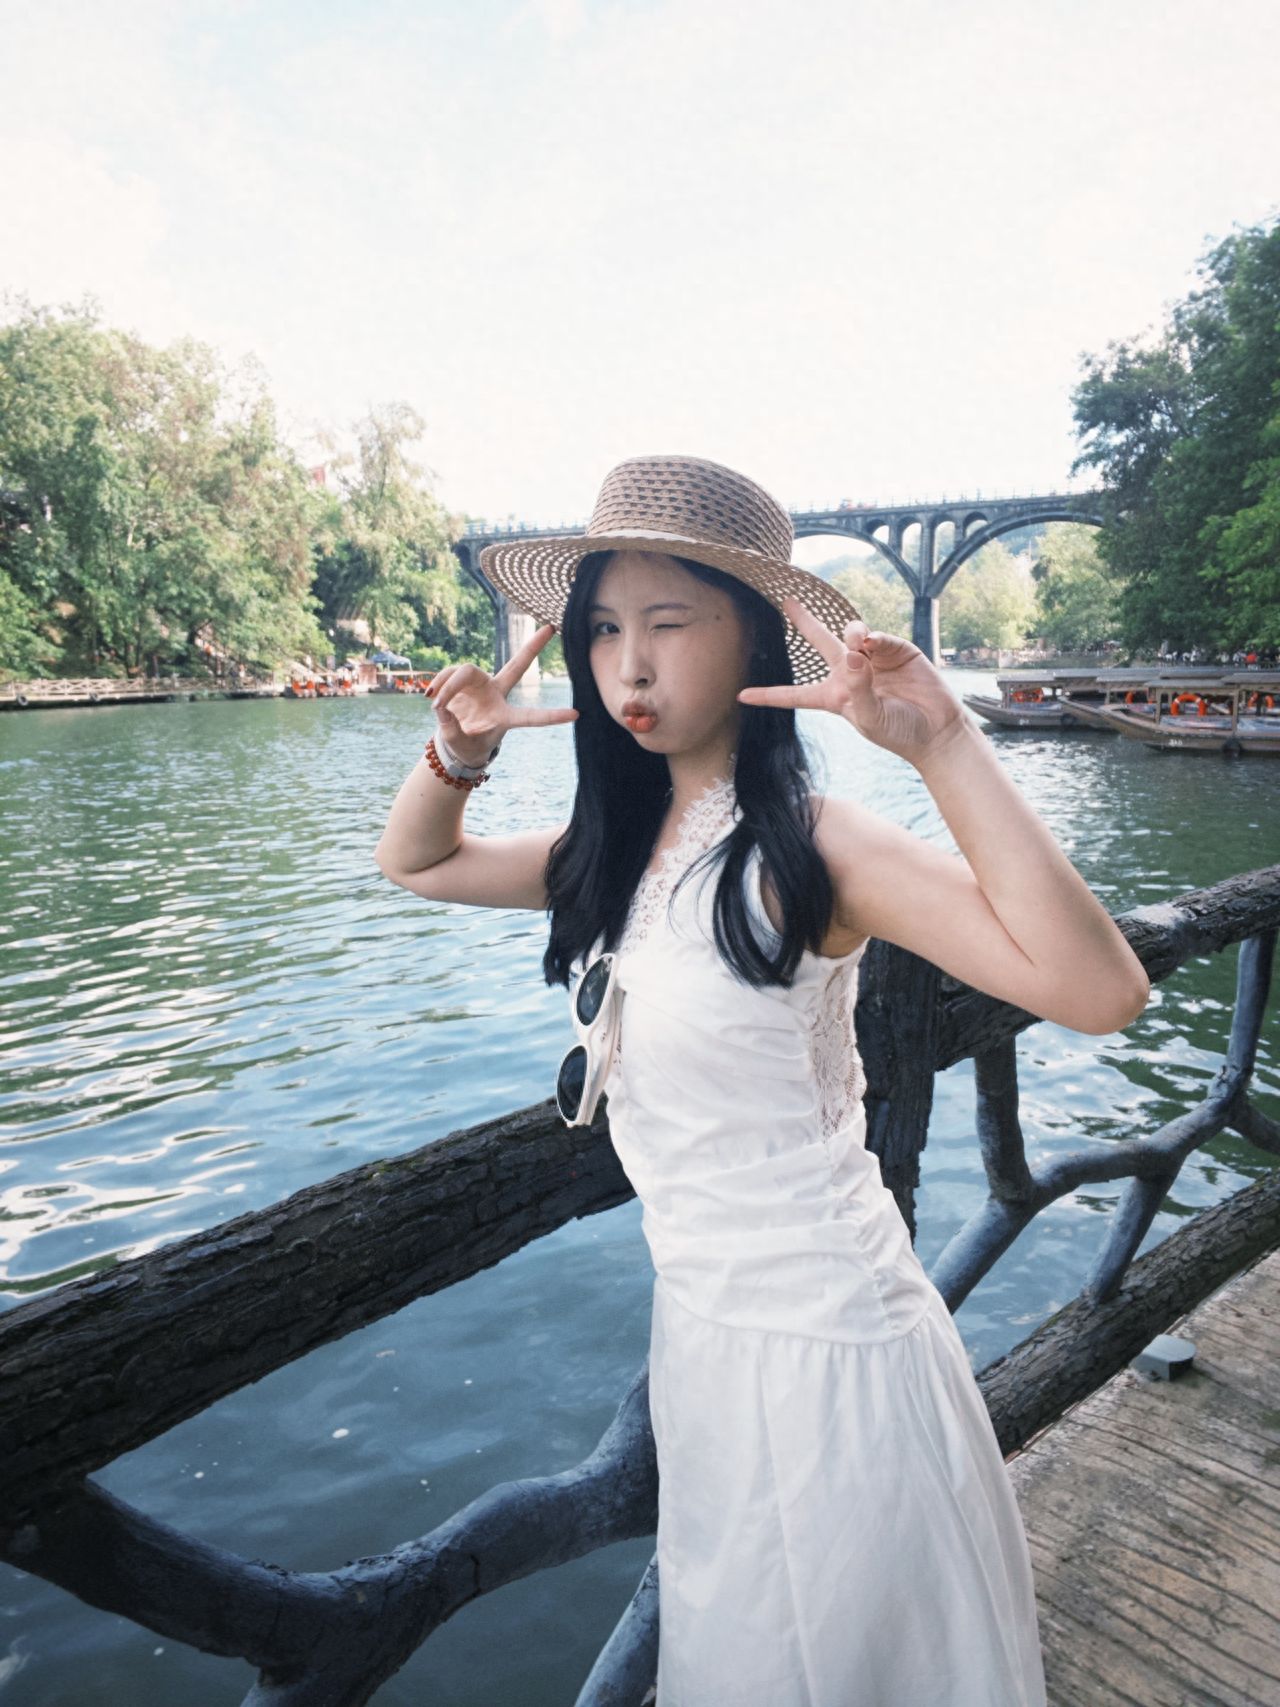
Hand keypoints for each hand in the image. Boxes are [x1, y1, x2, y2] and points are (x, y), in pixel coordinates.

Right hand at [426, 624, 577, 766]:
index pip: (530, 716)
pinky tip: (429, 695)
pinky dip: (439, 684)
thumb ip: (452, 728)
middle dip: (533, 646)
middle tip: (551, 627)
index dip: (551, 717)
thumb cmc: (465, 745)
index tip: (576, 715)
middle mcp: (497, 695)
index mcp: (504, 717)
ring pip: (465, 671)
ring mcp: (481, 685)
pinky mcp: (463, 680)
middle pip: (517, 666)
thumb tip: (442, 707)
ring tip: (434, 703)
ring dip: (447, 685)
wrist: (456, 740)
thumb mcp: (459, 743)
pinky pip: (449, 674)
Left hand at [737, 595, 966, 767]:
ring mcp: (871, 659)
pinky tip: (871, 642)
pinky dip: (873, 637)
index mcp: (835, 696)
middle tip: (788, 601)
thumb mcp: (870, 718)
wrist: (936, 729)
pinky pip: (877, 637)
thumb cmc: (898, 731)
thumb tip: (853, 652)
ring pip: (849, 635)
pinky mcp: (895, 650)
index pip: (795, 695)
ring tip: (858, 642)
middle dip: (804, 622)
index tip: (741, 696)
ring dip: (850, 634)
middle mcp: (849, 673)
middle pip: (819, 643)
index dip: (769, 695)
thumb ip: (857, 688)